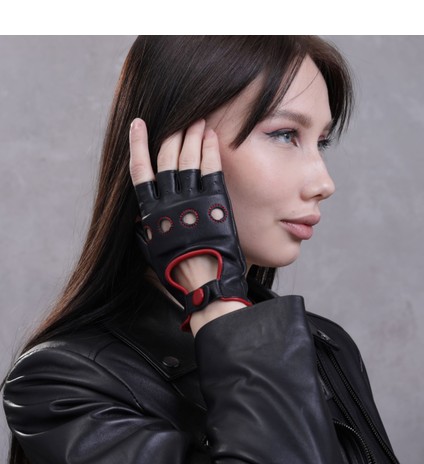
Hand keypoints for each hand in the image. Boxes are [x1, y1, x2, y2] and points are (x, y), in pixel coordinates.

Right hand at [129, 118, 250, 331]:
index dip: (138, 144)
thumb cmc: (178, 272)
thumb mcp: (154, 250)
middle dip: (173, 134)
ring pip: (188, 159)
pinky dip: (210, 150)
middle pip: (167, 158)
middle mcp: (169, 202)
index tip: (137, 124)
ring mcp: (192, 200)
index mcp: (151, 212)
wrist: (205, 282)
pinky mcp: (215, 202)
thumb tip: (142, 219)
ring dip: (192, 136)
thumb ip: (147, 230)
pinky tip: (212, 136)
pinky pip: (211, 169)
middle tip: (181, 118)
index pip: (140, 170)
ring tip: (198, 119)